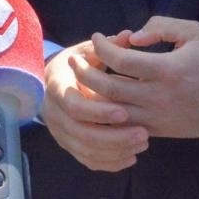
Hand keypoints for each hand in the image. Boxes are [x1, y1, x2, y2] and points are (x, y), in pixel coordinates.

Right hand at [42, 40, 148, 171]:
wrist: (53, 83)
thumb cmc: (76, 64)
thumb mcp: (86, 51)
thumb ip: (107, 47)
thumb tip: (129, 35)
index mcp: (57, 87)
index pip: (74, 107)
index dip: (99, 112)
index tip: (125, 112)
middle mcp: (54, 114)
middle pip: (82, 135)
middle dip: (114, 137)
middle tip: (144, 134)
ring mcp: (61, 133)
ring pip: (87, 152)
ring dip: (116, 151)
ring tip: (143, 142)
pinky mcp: (70, 146)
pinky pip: (89, 161)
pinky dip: (110, 163)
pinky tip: (132, 157)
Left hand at [74, 17, 198, 139]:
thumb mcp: (194, 32)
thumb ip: (160, 26)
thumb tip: (130, 37)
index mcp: (166, 70)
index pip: (119, 59)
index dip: (101, 46)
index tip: (96, 37)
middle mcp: (158, 96)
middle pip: (108, 88)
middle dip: (85, 72)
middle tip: (75, 60)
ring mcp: (158, 118)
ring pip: (112, 112)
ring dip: (92, 97)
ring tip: (80, 81)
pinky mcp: (160, 131)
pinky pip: (125, 126)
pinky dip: (108, 115)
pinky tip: (99, 102)